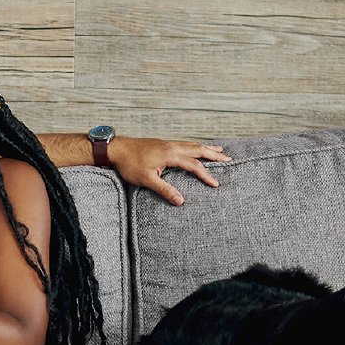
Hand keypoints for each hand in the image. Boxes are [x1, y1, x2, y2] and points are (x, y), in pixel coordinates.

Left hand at [109, 137, 230, 204]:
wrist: (116, 149)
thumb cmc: (129, 164)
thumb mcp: (147, 180)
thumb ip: (165, 190)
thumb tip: (181, 201)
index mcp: (170, 154)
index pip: (194, 165)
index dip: (206, 175)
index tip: (216, 184)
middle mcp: (171, 146)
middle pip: (198, 149)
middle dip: (214, 154)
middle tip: (228, 158)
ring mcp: (167, 143)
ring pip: (191, 144)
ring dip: (206, 148)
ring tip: (218, 149)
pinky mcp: (162, 144)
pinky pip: (184, 144)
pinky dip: (194, 146)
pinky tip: (195, 149)